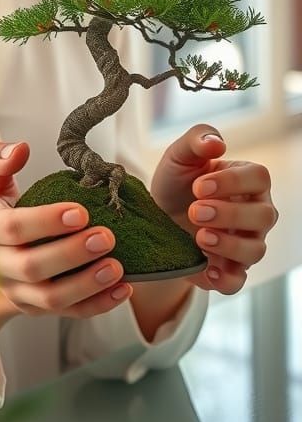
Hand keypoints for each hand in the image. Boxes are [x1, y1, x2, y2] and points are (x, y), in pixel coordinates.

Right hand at [0, 140, 132, 317]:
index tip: (81, 211)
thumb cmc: (0, 211)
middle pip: (31, 267)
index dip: (45, 221)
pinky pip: (69, 313)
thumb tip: (21, 148)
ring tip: (117, 267)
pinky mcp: (38, 309)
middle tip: (106, 237)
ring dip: (86, 284)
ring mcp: (18, 293)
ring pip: (50, 298)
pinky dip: (97, 305)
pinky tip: (123, 289)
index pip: (11, 229)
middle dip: (72, 253)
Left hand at [150, 123, 278, 293]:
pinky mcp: (229, 268)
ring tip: (198, 237)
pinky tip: (206, 267)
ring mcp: (245, 242)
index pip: (259, 177)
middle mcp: (254, 212)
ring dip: (228, 244)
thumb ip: (197, 139)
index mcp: (247, 180)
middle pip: (265, 215)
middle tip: (194, 211)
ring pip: (255, 250)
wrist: (155, 215)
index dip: (232, 182)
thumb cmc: (176, 181)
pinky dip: (226, 279)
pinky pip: (238, 281)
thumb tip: (217, 143)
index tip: (198, 186)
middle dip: (229, 214)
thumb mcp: (180, 155)